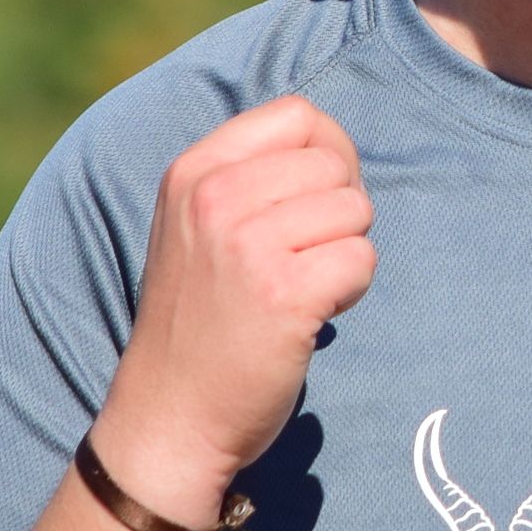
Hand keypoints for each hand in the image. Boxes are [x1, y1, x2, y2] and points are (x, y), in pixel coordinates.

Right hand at [91, 95, 375, 511]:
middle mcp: (215, 198)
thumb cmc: (198, 321)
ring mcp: (248, 244)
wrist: (169, 416)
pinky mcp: (285, 293)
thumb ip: (247, 175)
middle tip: (304, 259)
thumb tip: (332, 143)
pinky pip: (362, 258)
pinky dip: (351, 290)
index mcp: (192, 171)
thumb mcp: (195, 225)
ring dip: (345, 252)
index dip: (326, 154)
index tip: (310, 203)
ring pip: (355, 209)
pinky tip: (312, 315)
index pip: (298, 114)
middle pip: (334, 161)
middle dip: (339, 209)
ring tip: (301, 288)